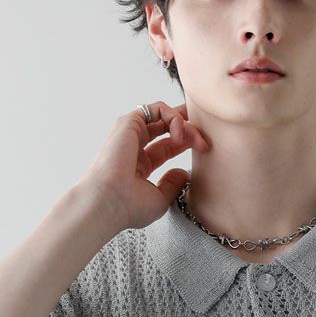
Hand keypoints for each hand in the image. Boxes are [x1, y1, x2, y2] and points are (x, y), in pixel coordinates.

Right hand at [77, 100, 209, 233]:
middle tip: (206, 136)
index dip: (186, 141)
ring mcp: (130, 133)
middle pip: (166, 126)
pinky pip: (158, 109)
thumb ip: (172, 184)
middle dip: (188, 126)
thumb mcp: (160, 199)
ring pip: (164, 115)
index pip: (167, 146)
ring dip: (184, 123)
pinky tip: (180, 134)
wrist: (109, 203)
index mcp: (139, 165)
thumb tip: (184, 172)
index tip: (205, 148)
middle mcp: (133, 146)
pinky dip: (174, 116)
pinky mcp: (129, 123)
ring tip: (196, 140)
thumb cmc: (129, 207)